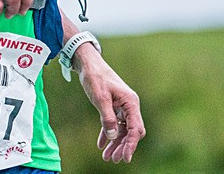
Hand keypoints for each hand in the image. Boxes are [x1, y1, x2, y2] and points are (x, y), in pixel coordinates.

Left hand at [75, 46, 145, 162]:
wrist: (88, 64)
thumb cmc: (95, 77)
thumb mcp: (100, 98)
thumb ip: (107, 117)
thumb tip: (112, 136)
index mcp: (131, 102)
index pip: (136, 129)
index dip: (131, 144)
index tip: (125, 157)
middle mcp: (129, 106)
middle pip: (130, 132)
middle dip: (123, 147)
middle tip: (114, 159)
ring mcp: (121, 107)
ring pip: (121, 130)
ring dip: (115, 143)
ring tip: (107, 157)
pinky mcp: (113, 107)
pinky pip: (113, 124)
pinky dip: (108, 134)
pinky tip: (101, 145)